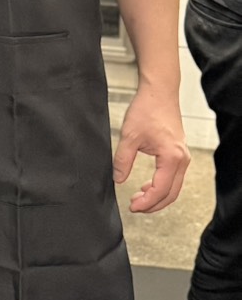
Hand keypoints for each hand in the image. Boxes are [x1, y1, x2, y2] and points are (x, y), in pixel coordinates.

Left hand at [113, 84, 189, 212]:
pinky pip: (173, 177)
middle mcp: (182, 160)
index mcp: (172, 158)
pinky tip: (146, 186)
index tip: (132, 206)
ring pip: (174, 187)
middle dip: (153, 204)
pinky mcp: (179, 153)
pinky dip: (162, 186)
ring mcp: (183, 157)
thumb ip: (122, 160)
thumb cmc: (147, 109)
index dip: (146, 202)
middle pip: (171, 194)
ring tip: (138, 199)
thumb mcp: (129, 135)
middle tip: (135, 207)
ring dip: (158, 197)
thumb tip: (117, 179)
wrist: (159, 92)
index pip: (160, 190)